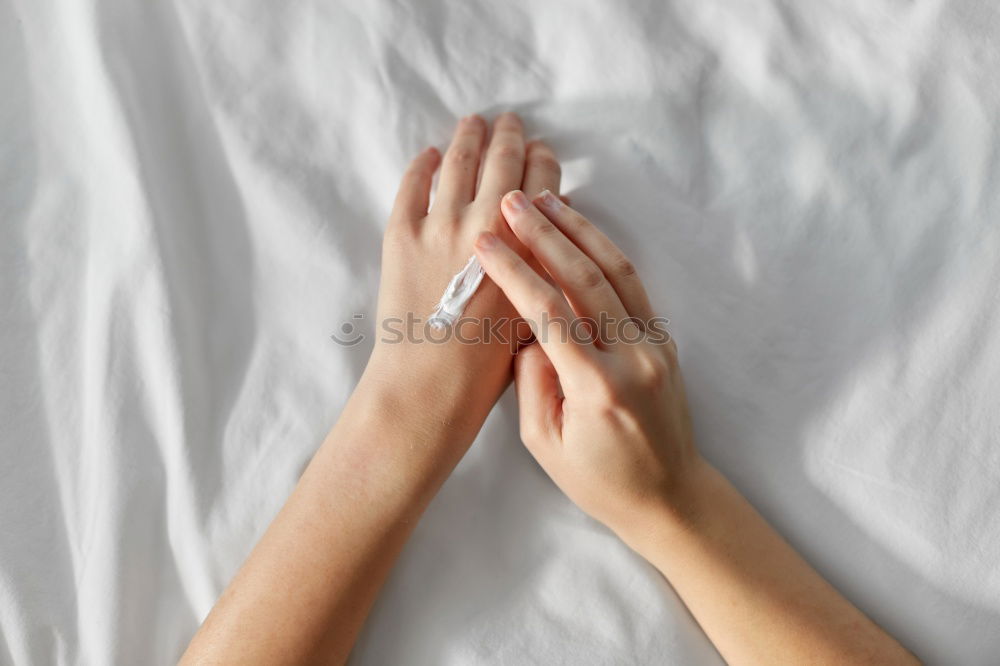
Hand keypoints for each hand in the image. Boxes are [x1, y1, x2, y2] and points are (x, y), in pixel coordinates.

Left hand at [363, 113, 558, 425]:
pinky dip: (422, 165)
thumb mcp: (536, 310)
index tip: (540, 148)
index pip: (541, 179)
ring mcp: (439, 223)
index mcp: (526, 242)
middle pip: (501, 160)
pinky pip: (412, 186)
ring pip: (458, 163)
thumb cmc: (490, 363)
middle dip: (509, 135)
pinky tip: (430, 155)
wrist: (430, 384)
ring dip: (468, 137)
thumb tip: (547, 231)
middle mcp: (485, 220)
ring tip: (473, 123)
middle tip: (510, 121)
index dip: (542, 159)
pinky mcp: (400, 234)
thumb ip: (545, 266)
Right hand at [474, 191, 918, 665]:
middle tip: (512, 201)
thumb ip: (532, 383)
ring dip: (579, 230)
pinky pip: (633, 285)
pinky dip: (605, 251)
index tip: (484, 244)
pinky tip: (580, 229)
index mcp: (598, 387)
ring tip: (545, 199)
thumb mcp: (546, 444)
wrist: (670, 495)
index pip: (549, 312)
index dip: (514, 271)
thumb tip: (528, 332)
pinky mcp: (663, 340)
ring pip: (616, 271)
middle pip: (585, 278)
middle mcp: (633, 357)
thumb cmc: (600, 480)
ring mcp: (655, 345)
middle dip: (545, 234)